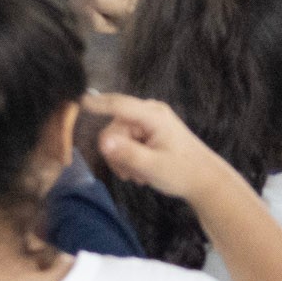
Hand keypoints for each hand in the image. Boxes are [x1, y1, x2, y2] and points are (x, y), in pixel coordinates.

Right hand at [86, 91, 225, 204]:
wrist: (204, 180)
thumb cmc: (182, 172)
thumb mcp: (153, 167)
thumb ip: (127, 154)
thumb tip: (104, 142)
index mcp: (153, 115)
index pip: (119, 105)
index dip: (97, 103)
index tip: (78, 100)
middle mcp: (149, 113)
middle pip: (114, 129)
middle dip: (117, 154)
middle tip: (129, 175)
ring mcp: (148, 121)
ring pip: (117, 139)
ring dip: (123, 160)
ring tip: (140, 176)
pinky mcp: (147, 131)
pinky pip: (126, 142)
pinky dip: (129, 159)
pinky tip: (141, 172)